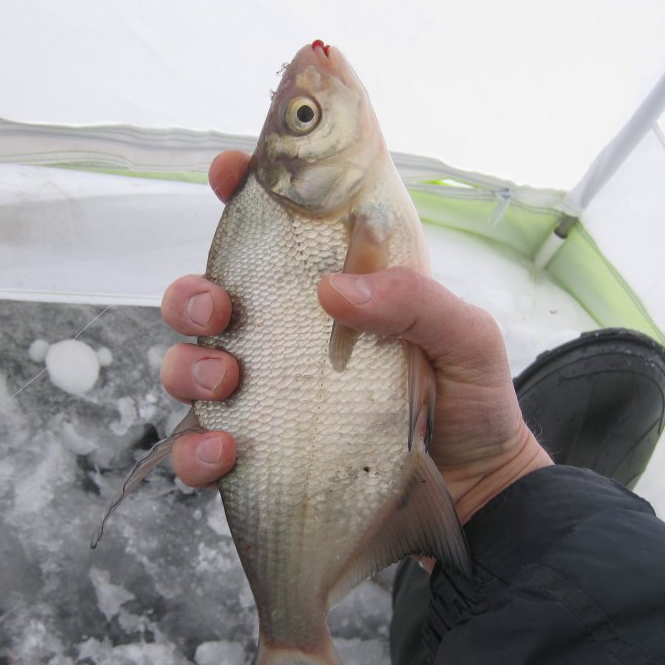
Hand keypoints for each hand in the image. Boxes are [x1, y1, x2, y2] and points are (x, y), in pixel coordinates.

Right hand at [160, 151, 550, 519]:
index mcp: (332, 293)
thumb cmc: (471, 402)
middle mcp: (287, 340)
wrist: (477, 491)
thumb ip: (418, 300)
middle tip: (219, 309)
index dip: (242, 193)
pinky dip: (196, 450)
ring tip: (226, 380)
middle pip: (205, 300)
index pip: (274, 233)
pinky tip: (225, 451)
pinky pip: (200, 449)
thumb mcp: (466, 338)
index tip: (228, 173)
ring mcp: (268, 397)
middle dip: (190, 295)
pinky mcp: (260, 456)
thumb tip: (335, 290)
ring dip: (188, 367)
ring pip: (187, 368)